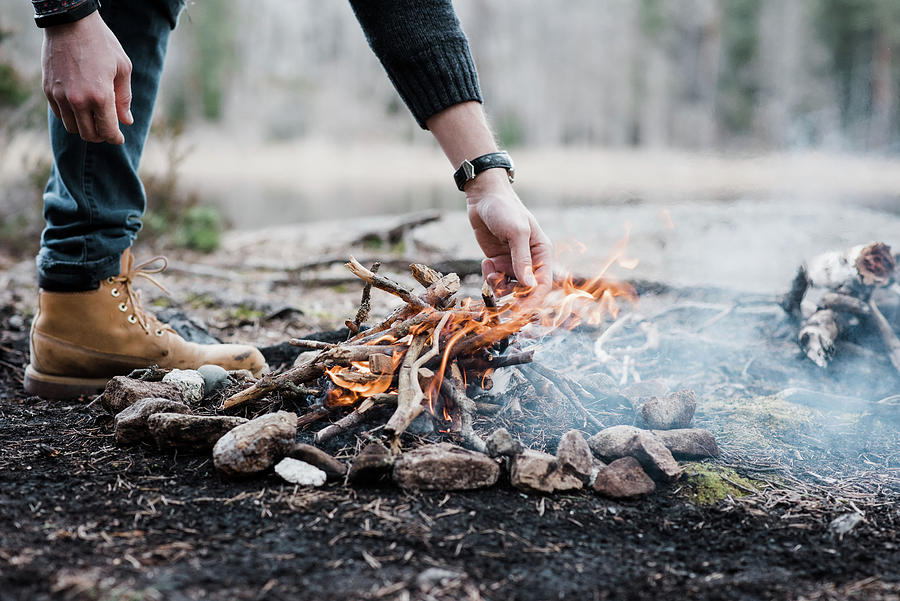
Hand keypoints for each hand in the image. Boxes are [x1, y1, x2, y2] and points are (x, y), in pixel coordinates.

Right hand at [41, 11, 132, 143]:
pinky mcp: (48, 90)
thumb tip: (126, 121)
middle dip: (101, 136)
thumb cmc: (101, 44)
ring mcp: (60, 96)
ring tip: (94, 118)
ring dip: (84, 128)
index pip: (107, 131)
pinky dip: (71, 117)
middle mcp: (78, 100)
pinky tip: (80, 108)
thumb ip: (124, 98)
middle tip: (108, 129)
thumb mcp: (122, 69)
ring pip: (72, 128)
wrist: (70, 23)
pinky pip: (60, 115)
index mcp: (100, 96)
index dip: (115, 138)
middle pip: (89, 135)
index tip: (119, 138)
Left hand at [465, 169, 552, 296]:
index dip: (532, 300)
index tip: (519, 311)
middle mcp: (530, 261)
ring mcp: (513, 263)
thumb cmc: (505, 209)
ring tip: (490, 268)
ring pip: (509, 288)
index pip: (542, 284)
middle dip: (512, 295)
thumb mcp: (516, 232)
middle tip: (499, 295)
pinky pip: (496, 280)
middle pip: (526, 290)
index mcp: (542, 253)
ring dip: (498, 284)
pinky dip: (489, 276)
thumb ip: (522, 260)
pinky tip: (486, 262)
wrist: (483, 198)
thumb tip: (529, 286)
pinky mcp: (498, 262)